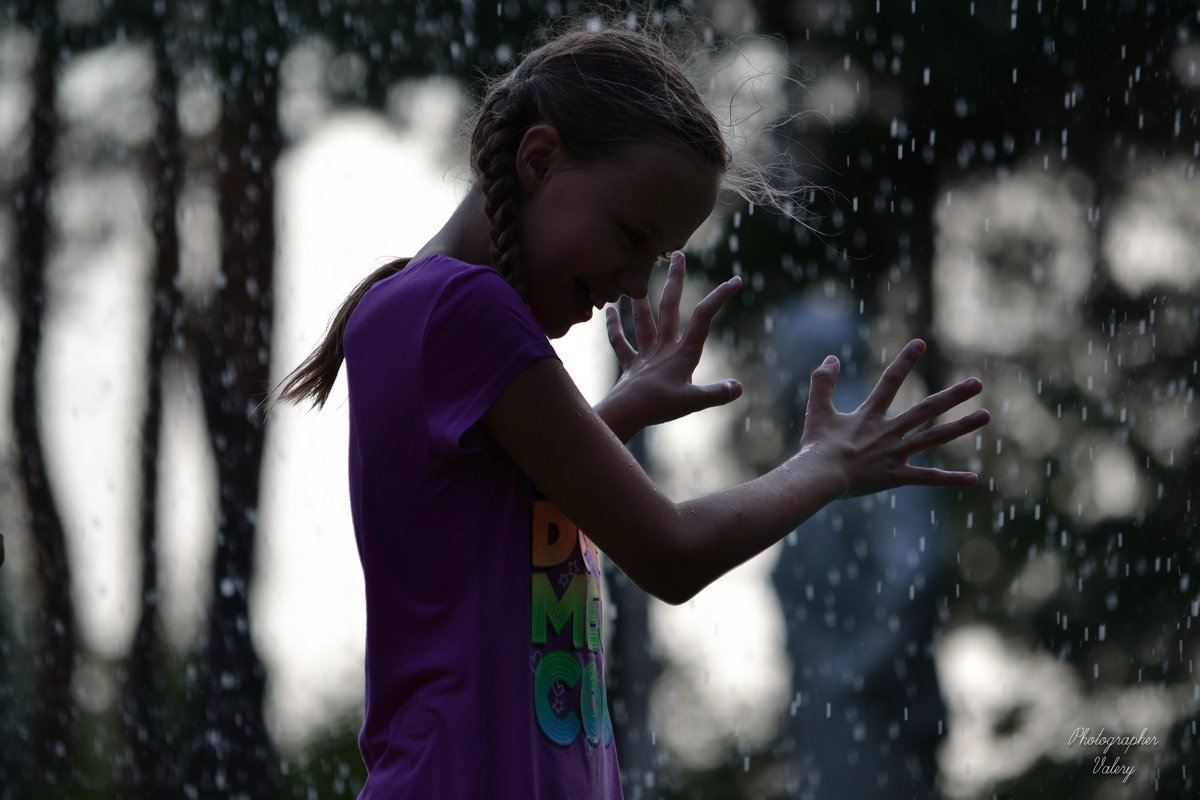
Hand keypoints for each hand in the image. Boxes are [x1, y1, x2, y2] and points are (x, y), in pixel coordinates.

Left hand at [594, 252, 742, 440]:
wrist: (625, 414)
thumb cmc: (659, 408)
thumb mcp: (694, 402)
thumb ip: (717, 393)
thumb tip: (739, 387)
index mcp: (683, 353)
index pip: (704, 318)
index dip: (720, 297)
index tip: (735, 280)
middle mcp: (664, 348)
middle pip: (670, 307)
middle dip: (675, 280)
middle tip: (677, 254)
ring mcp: (645, 355)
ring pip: (642, 319)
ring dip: (641, 297)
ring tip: (637, 274)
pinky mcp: (630, 366)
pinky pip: (619, 343)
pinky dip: (613, 327)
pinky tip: (609, 311)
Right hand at [799, 339, 989, 495]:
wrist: (820, 475)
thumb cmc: (816, 445)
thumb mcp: (817, 409)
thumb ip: (823, 382)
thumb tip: (830, 357)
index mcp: (870, 415)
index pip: (891, 381)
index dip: (905, 361)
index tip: (921, 343)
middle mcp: (889, 431)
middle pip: (926, 408)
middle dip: (953, 394)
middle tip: (978, 383)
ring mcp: (895, 453)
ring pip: (935, 438)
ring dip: (962, 426)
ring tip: (985, 415)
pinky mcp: (896, 476)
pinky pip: (927, 478)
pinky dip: (950, 480)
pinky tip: (974, 479)